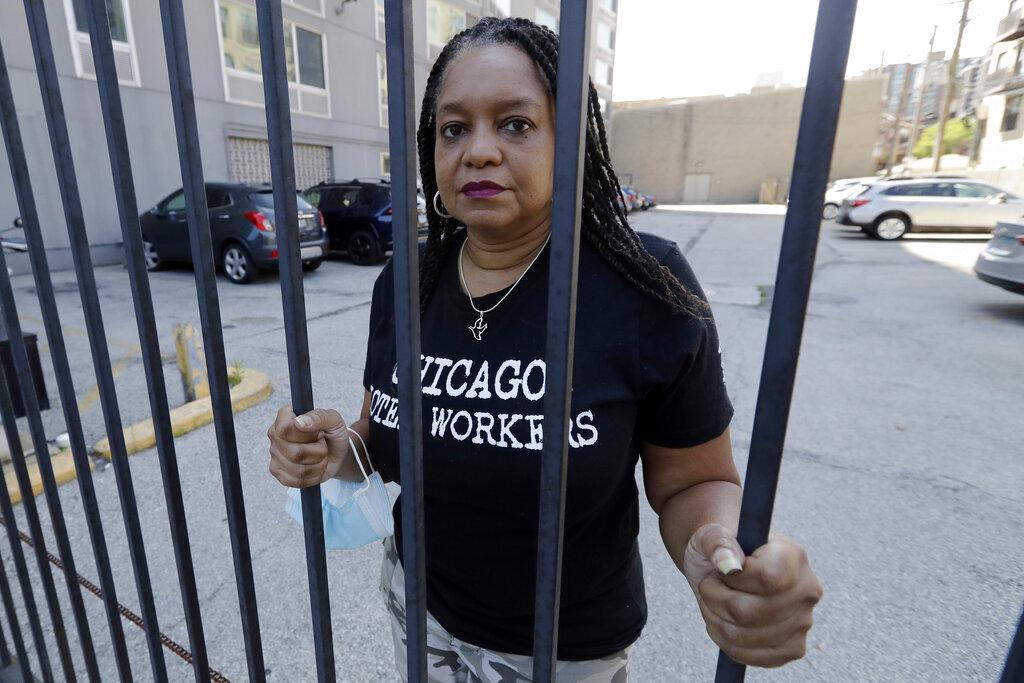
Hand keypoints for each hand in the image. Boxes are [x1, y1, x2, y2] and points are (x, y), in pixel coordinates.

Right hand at [267, 405, 350, 487]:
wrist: (336, 453)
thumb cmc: (332, 434)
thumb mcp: (334, 420)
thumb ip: (319, 417)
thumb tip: (299, 422)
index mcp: (284, 417)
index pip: (285, 429)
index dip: (307, 435)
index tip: (318, 432)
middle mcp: (275, 435)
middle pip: (295, 453)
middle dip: (318, 452)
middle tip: (322, 444)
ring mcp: (274, 455)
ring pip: (298, 470)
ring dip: (318, 464)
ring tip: (320, 455)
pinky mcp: (278, 472)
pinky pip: (297, 481)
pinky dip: (313, 476)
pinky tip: (314, 466)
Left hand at [682, 523, 821, 667]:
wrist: (725, 567)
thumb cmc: (720, 548)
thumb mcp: (711, 534)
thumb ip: (717, 542)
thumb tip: (730, 564)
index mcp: (793, 556)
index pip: (767, 579)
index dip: (734, 579)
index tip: (723, 569)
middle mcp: (806, 590)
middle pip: (750, 612)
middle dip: (715, 600)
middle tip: (709, 585)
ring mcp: (803, 622)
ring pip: (745, 636)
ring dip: (716, 620)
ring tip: (713, 601)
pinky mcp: (792, 648)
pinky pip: (753, 657)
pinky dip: (726, 642)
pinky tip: (723, 622)